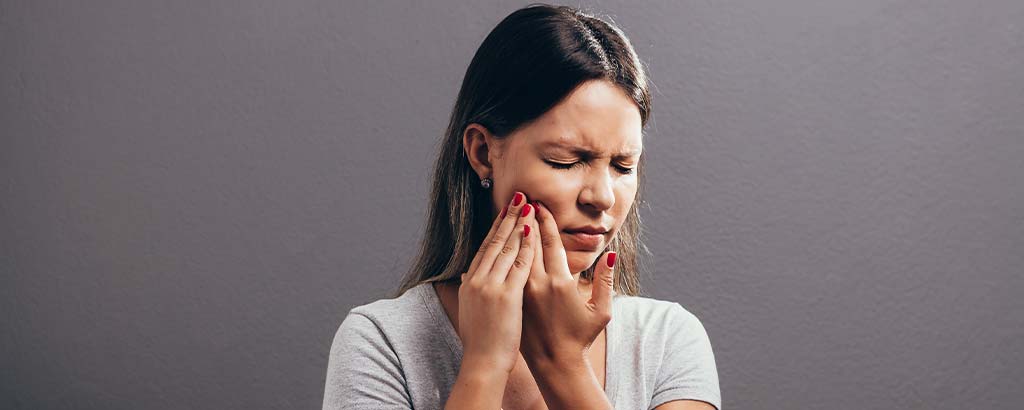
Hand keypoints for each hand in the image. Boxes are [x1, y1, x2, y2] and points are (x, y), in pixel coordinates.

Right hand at [456, 191, 537, 375]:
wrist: (483, 362)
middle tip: (519, 196)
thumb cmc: (481, 341)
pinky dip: (526, 245)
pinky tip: (533, 230)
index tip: (505, 211)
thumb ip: (471, 290)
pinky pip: (519, 264)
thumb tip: (466, 275)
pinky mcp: (506, 295)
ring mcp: (491, 286)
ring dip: (519, 224)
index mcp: (470, 282)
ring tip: (528, 205)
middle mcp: (478, 279)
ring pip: (507, 247)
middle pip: (495, 241)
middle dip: (508, 217)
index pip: (485, 247)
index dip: (496, 227)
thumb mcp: (469, 310)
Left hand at [519, 200, 615, 364]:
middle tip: (520, 197)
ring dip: (511, 233)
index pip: (550, 243)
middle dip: (525, 219)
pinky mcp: (513, 300)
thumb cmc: (581, 337)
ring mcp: (522, 292)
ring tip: (508, 212)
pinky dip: (503, 253)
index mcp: (561, 283)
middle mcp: (538, 284)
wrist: (554, 363)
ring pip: (514, 255)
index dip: (545, 221)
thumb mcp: (602, 311)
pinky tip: (500, 241)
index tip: (539, 203)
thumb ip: (606, 280)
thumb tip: (611, 254)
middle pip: (529, 243)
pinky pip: (506, 270)